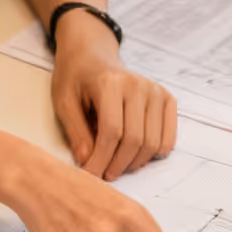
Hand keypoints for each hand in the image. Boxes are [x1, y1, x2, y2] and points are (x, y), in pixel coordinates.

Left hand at [51, 13, 176, 181]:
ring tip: (115, 166)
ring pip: (152, 143)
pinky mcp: (166, 98)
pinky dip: (153, 154)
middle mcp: (139, 85)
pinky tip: (134, 156)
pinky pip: (167, 139)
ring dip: (133, 163)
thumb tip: (88, 161)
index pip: (112, 132)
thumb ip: (75, 132)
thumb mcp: (63, 102)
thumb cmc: (75, 78)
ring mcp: (156, 91)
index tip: (90, 175)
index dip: (101, 160)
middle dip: (117, 165)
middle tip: (102, 175)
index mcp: (110, 83)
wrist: (93, 57)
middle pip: (135, 140)